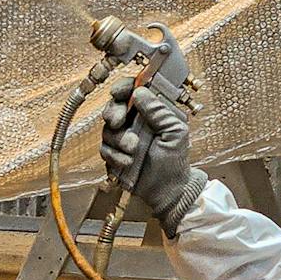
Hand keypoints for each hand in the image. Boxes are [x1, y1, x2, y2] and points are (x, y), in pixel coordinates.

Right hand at [100, 81, 207, 237]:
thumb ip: (160, 111)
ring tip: (133, 150)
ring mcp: (123, 139)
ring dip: (119, 140)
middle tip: (118, 122)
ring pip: (107, 129)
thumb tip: (141, 92)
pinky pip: (105, 149)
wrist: (167, 192)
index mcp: (151, 113)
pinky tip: (127, 162)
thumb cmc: (175, 162)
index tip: (118, 92)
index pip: (133, 91)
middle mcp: (135, 123)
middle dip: (113, 113)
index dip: (123, 88)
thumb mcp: (175, 132)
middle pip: (113, 107)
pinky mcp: (114, 155)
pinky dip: (115, 156)